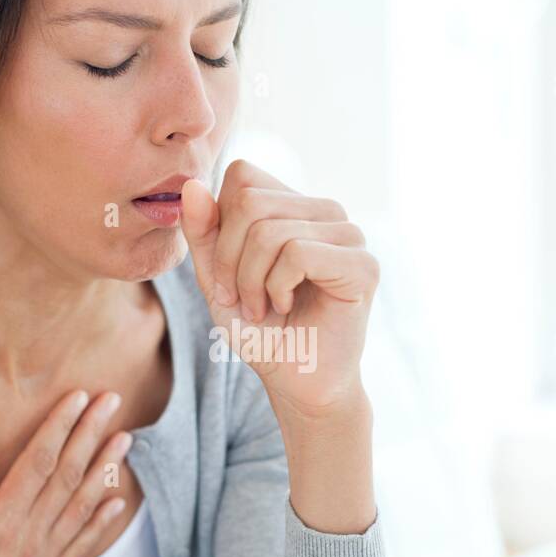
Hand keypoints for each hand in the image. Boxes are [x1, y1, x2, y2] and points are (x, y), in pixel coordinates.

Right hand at [0, 388, 132, 556]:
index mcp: (2, 523)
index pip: (40, 462)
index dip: (61, 426)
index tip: (78, 396)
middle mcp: (32, 538)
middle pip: (69, 475)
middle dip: (92, 434)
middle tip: (113, 402)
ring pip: (83, 505)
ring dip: (106, 469)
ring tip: (126, 440)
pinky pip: (82, 545)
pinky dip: (102, 521)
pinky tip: (117, 504)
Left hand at [180, 159, 378, 418]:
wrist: (295, 381)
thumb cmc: (261, 330)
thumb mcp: (216, 278)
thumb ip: (203, 232)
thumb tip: (192, 184)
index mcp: (295, 205)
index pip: (243, 176)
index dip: (220, 225)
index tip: (224, 273)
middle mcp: (326, 212)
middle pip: (251, 201)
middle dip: (229, 258)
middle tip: (239, 298)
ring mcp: (349, 235)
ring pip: (271, 230)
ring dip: (251, 279)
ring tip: (261, 307)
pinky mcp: (364, 265)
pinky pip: (298, 253)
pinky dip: (276, 287)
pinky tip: (286, 307)